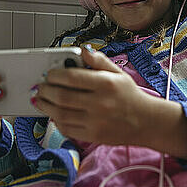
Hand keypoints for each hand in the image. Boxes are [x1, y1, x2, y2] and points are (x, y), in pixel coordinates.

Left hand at [32, 46, 153, 145]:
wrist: (146, 121)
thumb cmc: (130, 95)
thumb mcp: (118, 72)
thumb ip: (98, 60)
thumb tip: (82, 50)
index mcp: (106, 84)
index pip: (72, 77)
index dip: (55, 74)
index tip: (49, 73)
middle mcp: (100, 103)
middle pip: (62, 96)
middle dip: (45, 90)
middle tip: (40, 86)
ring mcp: (96, 122)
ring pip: (60, 114)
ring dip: (46, 106)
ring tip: (41, 100)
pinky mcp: (93, 136)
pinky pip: (67, 129)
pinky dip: (56, 121)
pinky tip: (54, 113)